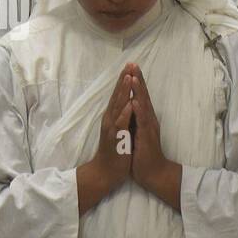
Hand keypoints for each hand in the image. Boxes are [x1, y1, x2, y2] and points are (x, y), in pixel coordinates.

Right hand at [76, 65, 134, 214]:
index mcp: (113, 116)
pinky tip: (129, 105)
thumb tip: (128, 103)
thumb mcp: (121, 130)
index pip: (120, 95)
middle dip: (124, 80)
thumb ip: (123, 116)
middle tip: (129, 64)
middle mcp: (110, 119)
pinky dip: (124, 114)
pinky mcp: (115, 139)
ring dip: (123, 92)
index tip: (131, 65)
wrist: (106, 172)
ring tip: (129, 78)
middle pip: (118, 96)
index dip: (125, 80)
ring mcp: (112, 129)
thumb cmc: (116, 151)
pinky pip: (120, 125)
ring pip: (118, 107)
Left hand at [129, 65, 182, 209]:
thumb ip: (136, 119)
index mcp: (145, 118)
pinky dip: (139, 111)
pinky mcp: (147, 137)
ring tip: (134, 77)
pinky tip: (135, 101)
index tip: (130, 67)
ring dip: (139, 91)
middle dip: (138, 80)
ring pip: (144, 105)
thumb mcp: (137, 132)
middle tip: (134, 64)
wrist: (153, 173)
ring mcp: (148, 128)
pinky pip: (142, 122)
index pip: (140, 96)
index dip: (135, 82)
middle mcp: (148, 119)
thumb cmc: (143, 154)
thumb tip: (131, 106)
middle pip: (143, 96)